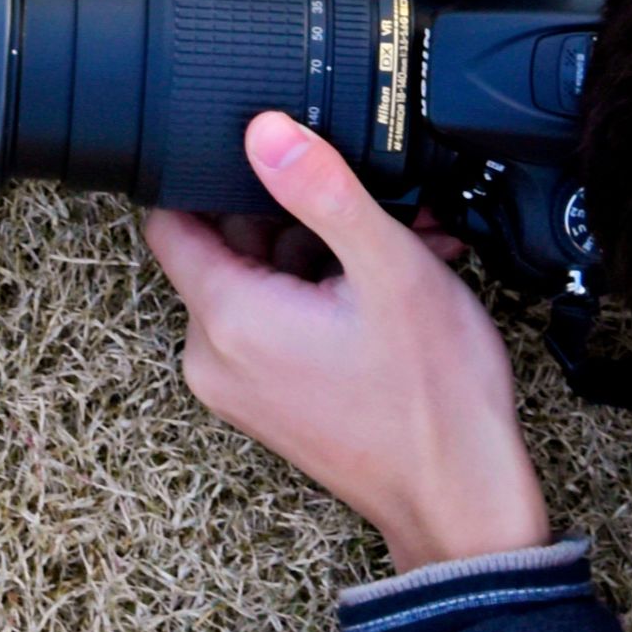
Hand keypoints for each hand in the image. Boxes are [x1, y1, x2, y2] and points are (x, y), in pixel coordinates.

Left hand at [142, 114, 550, 572]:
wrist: (460, 499)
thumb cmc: (432, 397)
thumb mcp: (386, 267)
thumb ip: (320, 189)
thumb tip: (264, 131)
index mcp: (227, 318)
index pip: (170, 219)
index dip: (212, 174)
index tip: (270, 158)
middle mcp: (214, 357)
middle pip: (226, 245)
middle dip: (297, 215)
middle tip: (368, 211)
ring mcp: (241, 384)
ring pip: (262, 280)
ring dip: (324, 253)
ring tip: (399, 249)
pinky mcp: (270, 400)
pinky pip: (278, 322)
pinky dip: (325, 295)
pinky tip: (388, 288)